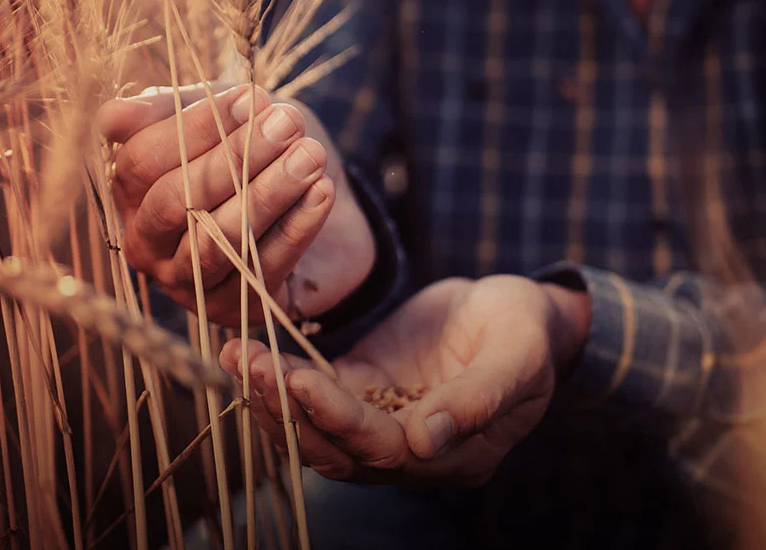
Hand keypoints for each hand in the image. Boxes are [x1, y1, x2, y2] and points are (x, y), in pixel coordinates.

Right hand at [97, 83, 375, 325]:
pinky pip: (261, 267)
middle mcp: (146, 243)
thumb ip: (171, 109)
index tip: (252, 98)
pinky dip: (296, 228)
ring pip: (218, 238)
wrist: (316, 208)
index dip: (195, 127)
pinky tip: (322, 192)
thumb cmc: (259, 154)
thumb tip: (113, 118)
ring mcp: (184, 282)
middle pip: (177, 201)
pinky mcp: (228, 310)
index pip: (143, 161)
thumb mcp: (221, 119)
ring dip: (269, 193)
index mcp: (131, 193)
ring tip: (312, 156)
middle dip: (234, 158)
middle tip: (288, 123)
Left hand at [219, 275, 589, 485]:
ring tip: (238, 353)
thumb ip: (480, 398)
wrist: (516, 310)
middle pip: (337, 449)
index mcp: (455, 455)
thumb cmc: (526, 332)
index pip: (385, 451)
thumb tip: (426, 441)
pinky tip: (251, 348)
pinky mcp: (366, 386)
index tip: (300, 380)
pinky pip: (317, 392)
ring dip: (274, 396)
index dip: (339, 420)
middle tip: (249, 363)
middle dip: (288, 410)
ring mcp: (385, 418)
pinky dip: (282, 376)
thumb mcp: (517, 356)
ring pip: (316, 427)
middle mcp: (412, 449)